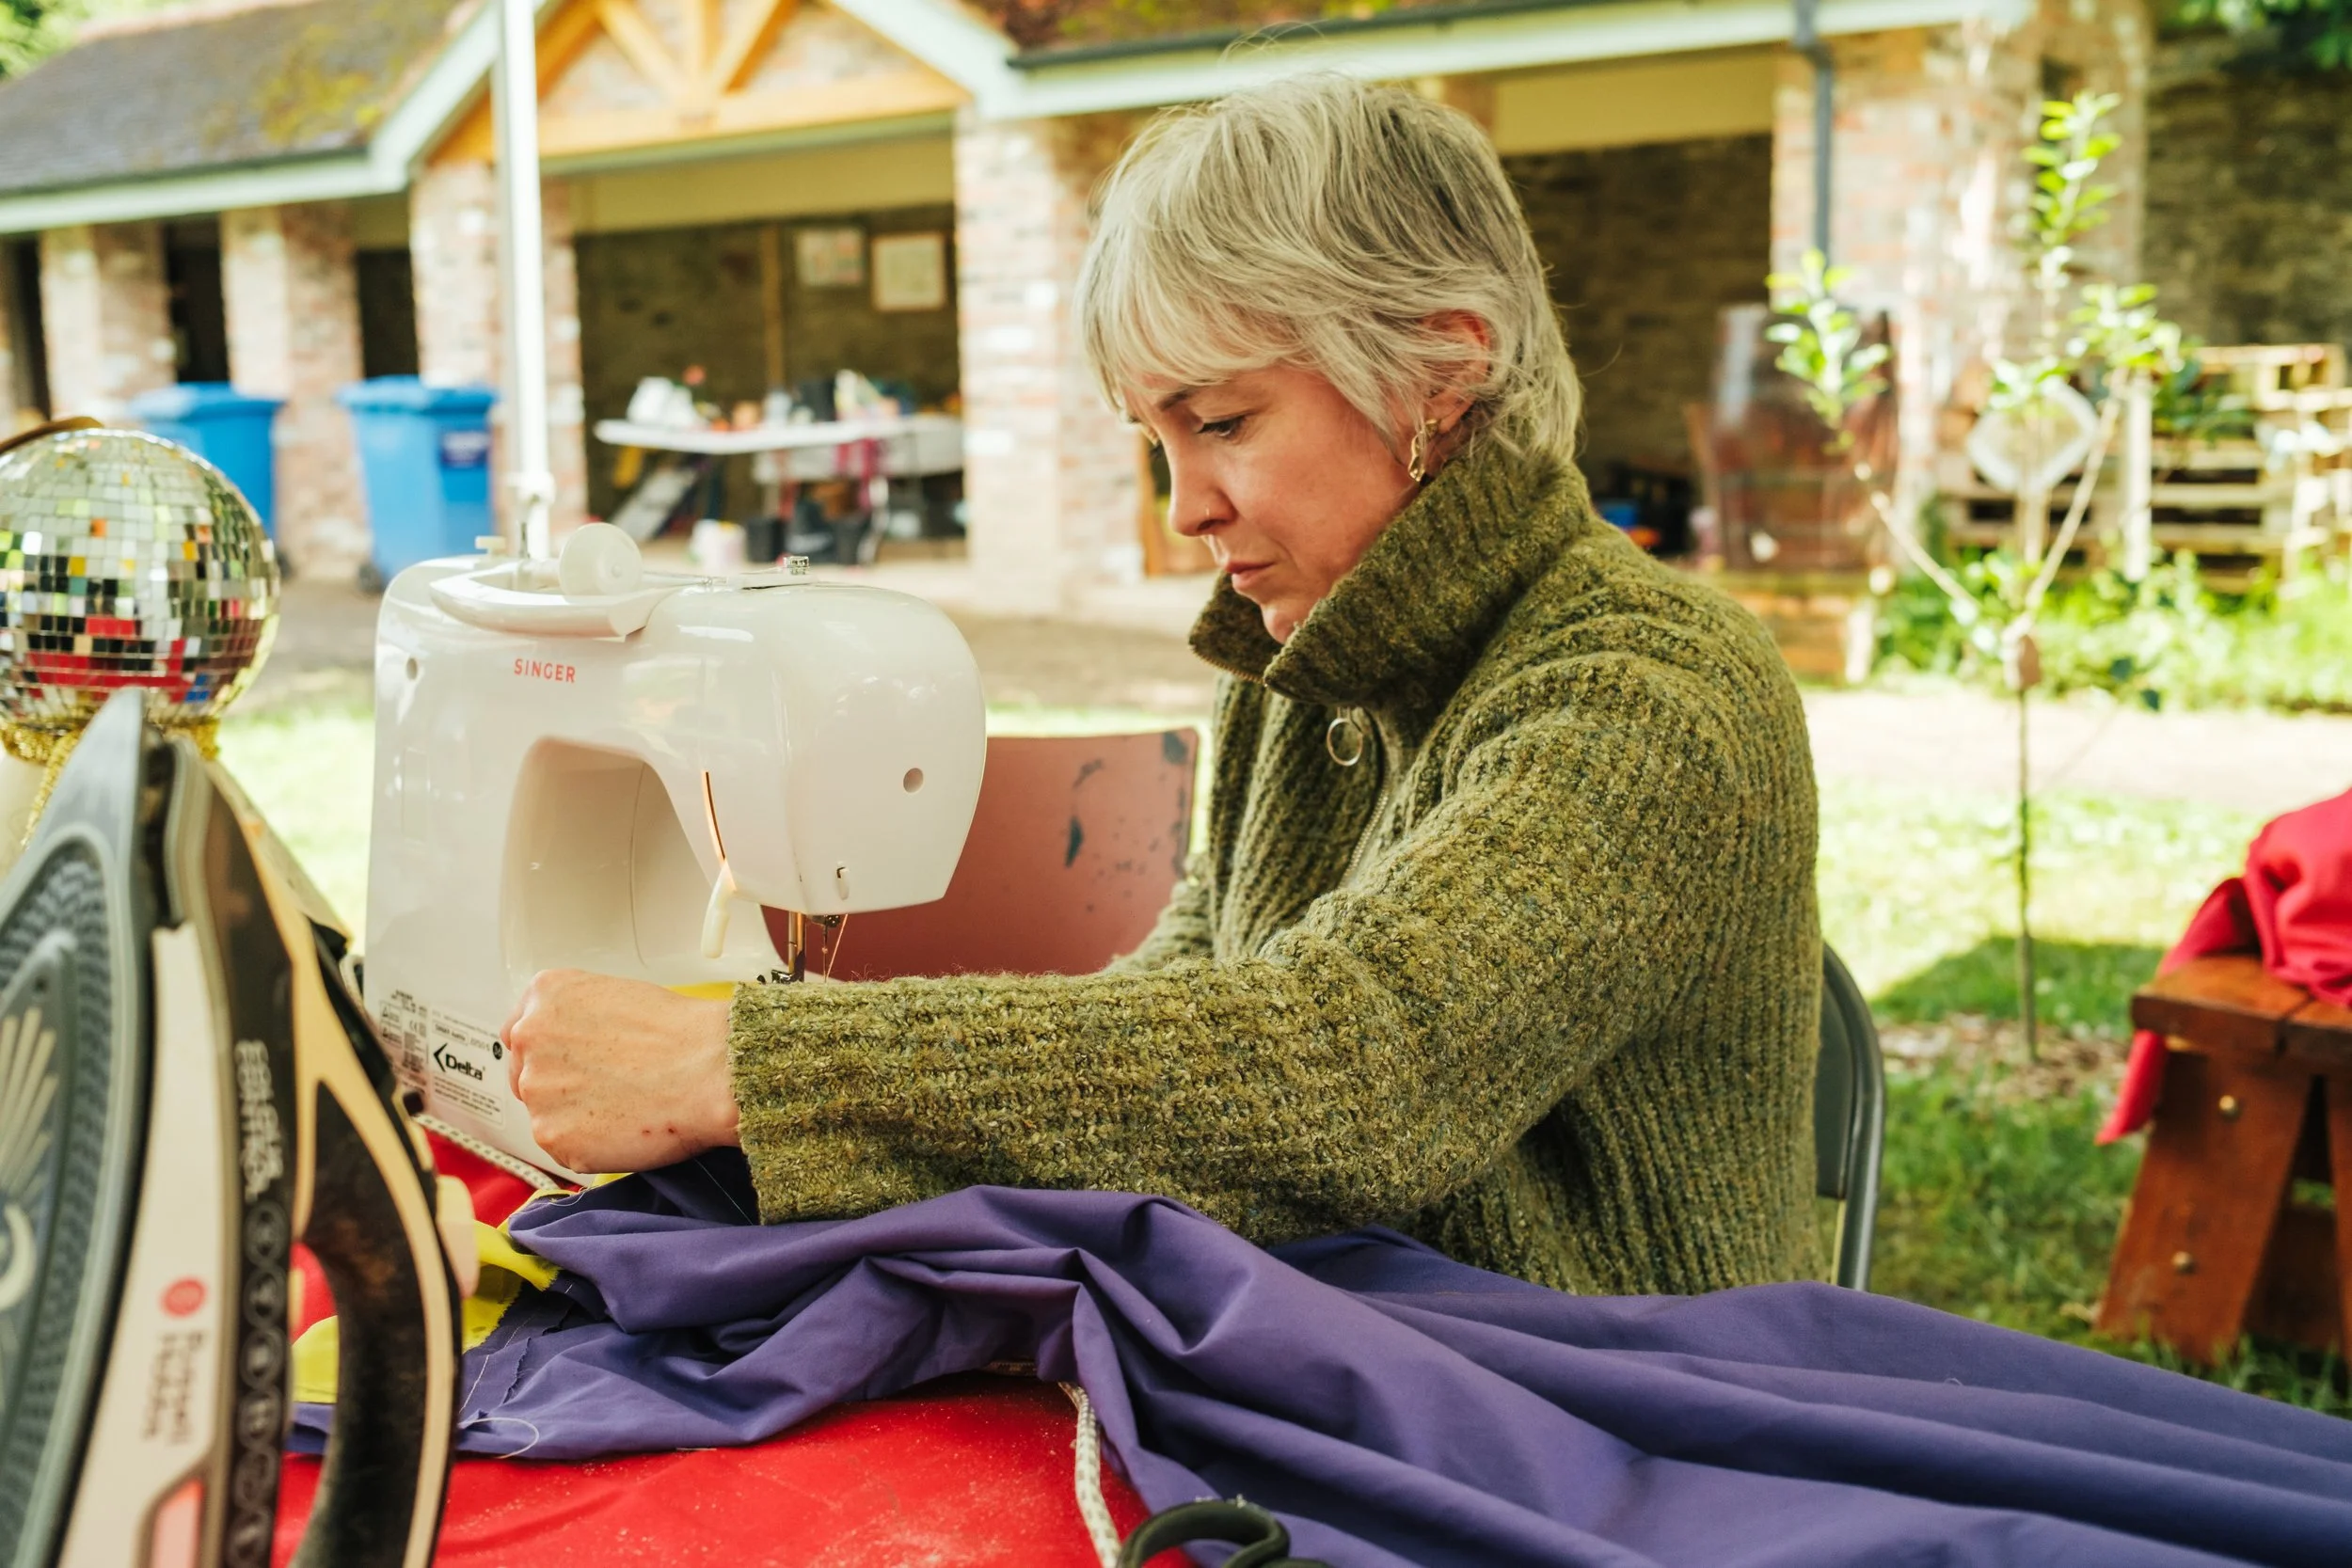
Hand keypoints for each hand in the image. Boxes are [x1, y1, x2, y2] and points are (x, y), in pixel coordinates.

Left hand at [501, 969, 738, 1174]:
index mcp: (545, 996)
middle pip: (528, 1075)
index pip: (521, 1034)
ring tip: (626, 1107)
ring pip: (547, 1114)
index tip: (570, 1066)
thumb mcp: (619, 996)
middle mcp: (530, 1039)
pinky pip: (565, 1147)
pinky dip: (591, 1145)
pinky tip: (625, 1127)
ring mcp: (537, 1090)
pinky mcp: (553, 1136)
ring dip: (576, 1117)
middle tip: (608, 1091)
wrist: (712, 1070)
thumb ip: (578, 1019)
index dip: (552, 1055)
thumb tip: (577, 1047)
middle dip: (562, 1086)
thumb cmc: (683, 1034)